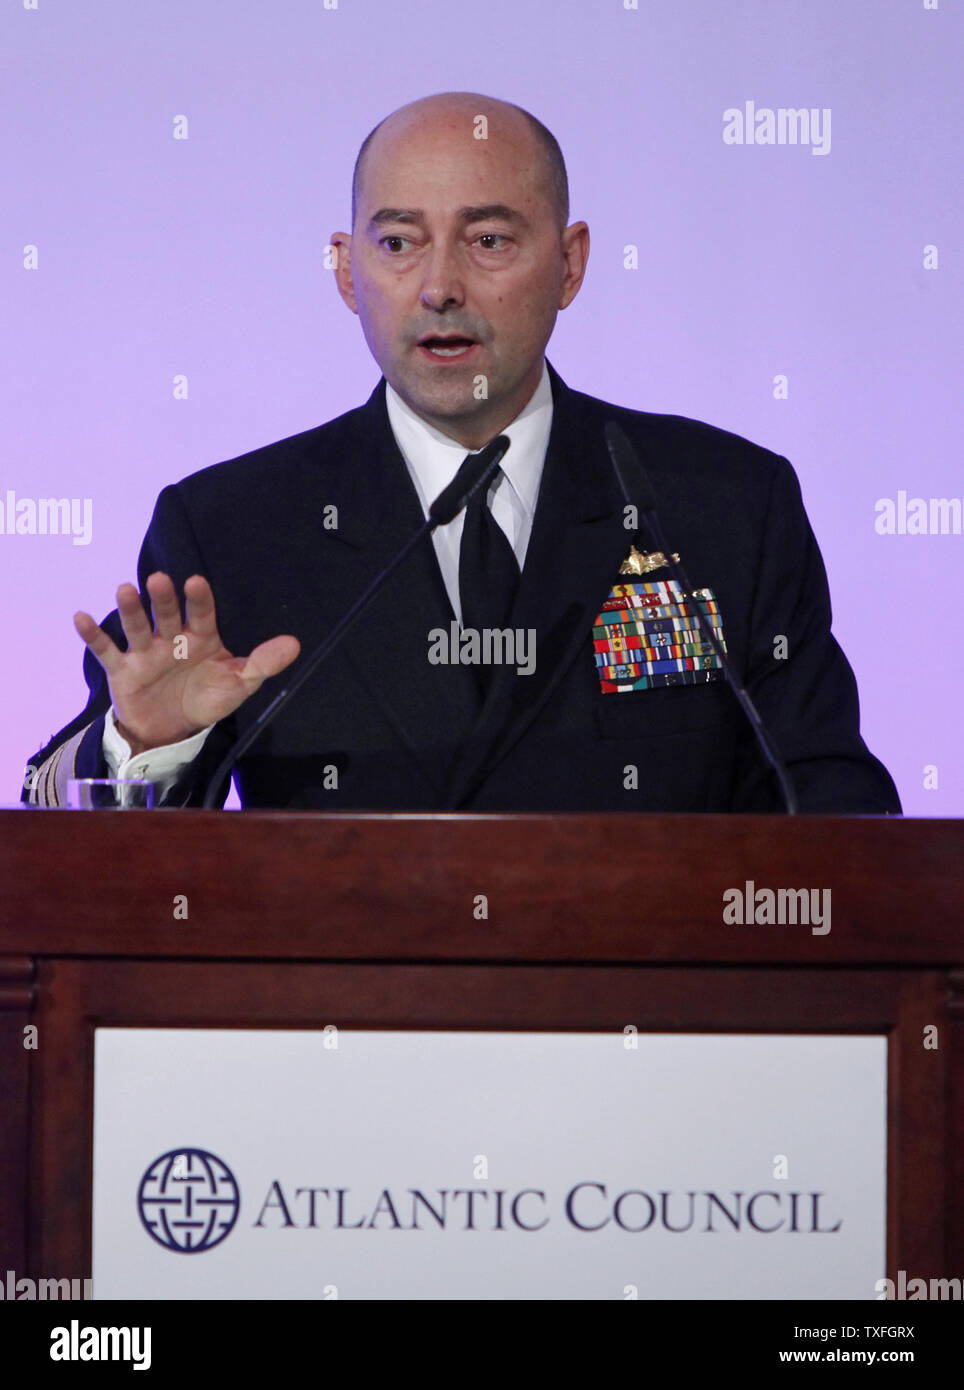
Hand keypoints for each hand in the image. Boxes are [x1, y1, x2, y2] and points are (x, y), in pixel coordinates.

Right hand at [73, 572, 300, 753]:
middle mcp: (171, 639)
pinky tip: (81, 617)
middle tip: (159, 579)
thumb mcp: (238, 684)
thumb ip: (263, 663)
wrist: (172, 731)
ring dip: (130, 609)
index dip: (199, 599)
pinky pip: (105, 649)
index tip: (196, 581)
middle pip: (166, 614)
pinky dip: (92, 635)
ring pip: (136, 626)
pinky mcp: (122, 669)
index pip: (201, 614)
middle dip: (162, 598)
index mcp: (200, 638)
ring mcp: (144, 652)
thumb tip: (295, 644)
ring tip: (124, 589)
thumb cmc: (206, 698)